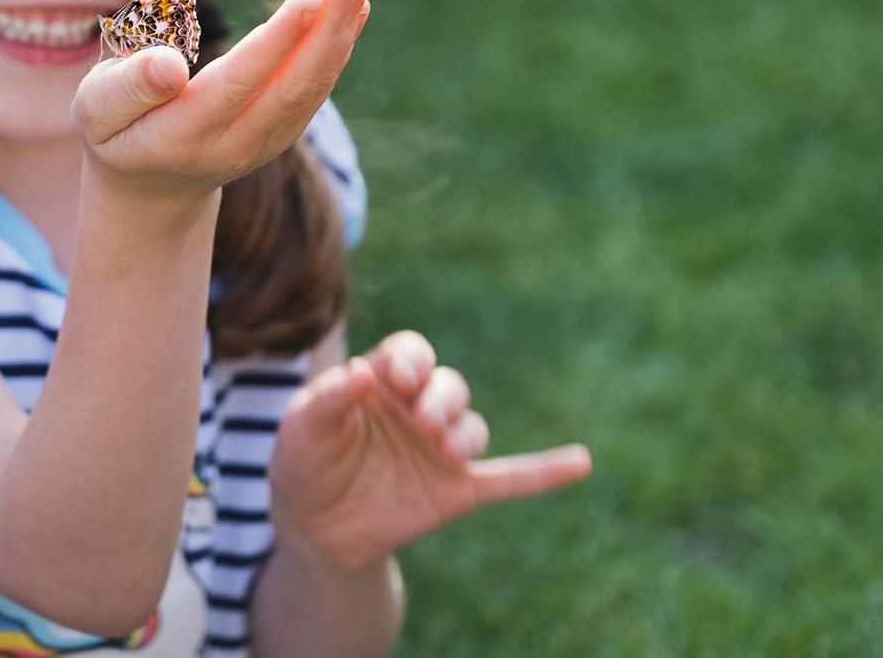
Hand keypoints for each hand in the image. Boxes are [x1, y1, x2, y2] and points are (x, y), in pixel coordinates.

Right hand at [72, 0, 372, 197]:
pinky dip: (338, 42)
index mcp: (180, 137)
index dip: (276, 44)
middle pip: (290, 85)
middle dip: (327, 23)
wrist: (151, 185)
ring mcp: (267, 142)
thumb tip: (169, 68)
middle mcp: (234, 145)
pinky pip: (316, 85)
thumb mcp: (99, 110)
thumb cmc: (117, 129)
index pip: (236, 86)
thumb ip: (130, 89)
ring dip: (341, 26)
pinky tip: (355, 2)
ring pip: (312, 85)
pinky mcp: (284, 131)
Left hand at [268, 331, 591, 571]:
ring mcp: (440, 449)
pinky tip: (581, 462)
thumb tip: (362, 372)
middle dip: (441, 398)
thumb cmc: (303, 464)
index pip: (411, 353)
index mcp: (381, 381)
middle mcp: (417, 408)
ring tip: (442, 448)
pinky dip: (544, 472)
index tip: (397, 378)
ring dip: (462, 432)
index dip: (411, 359)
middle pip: (448, 385)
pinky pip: (509, 478)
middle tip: (423, 423)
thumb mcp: (301, 428)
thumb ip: (328, 399)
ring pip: (472, 427)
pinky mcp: (456, 490)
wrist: (313, 530)